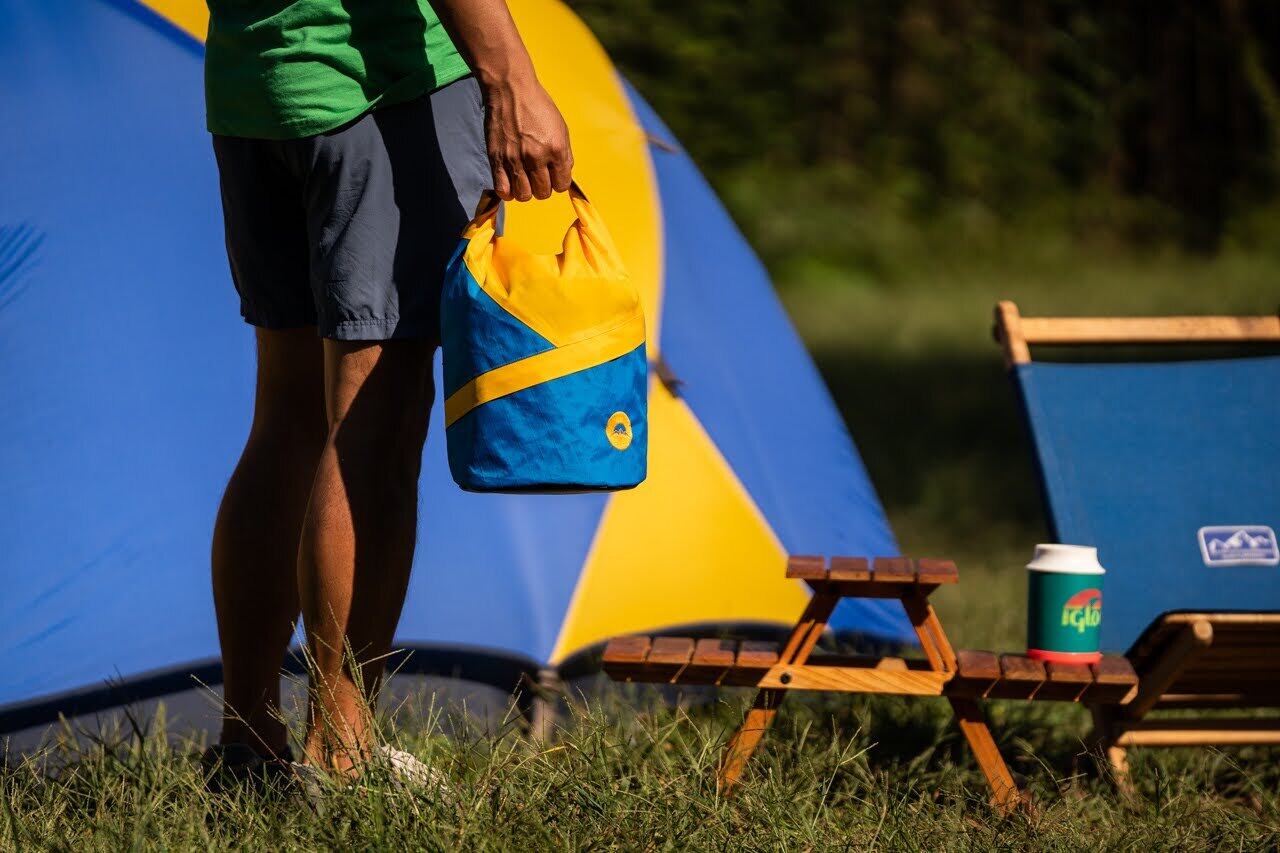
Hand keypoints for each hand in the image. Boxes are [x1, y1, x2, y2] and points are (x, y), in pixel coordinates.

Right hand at [482, 76, 572, 201]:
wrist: (510, 89)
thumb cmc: (537, 106)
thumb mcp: (561, 128)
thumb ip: (563, 155)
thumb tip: (562, 175)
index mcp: (556, 149)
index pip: (562, 185)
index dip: (558, 181)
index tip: (553, 174)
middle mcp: (536, 157)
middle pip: (543, 193)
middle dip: (543, 187)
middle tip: (537, 174)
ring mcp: (515, 159)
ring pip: (524, 195)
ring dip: (526, 191)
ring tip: (524, 178)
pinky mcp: (497, 159)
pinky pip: (503, 190)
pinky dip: (508, 191)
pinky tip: (510, 182)